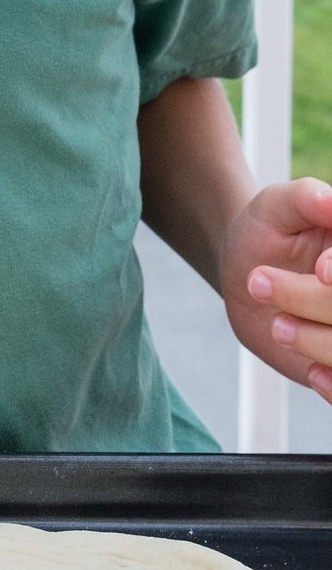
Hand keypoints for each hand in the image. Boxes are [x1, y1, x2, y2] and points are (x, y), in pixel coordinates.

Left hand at [221, 178, 331, 402]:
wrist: (246, 267)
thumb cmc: (267, 228)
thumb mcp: (277, 204)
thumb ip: (306, 197)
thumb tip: (331, 201)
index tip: (320, 270)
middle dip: (310, 300)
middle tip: (259, 283)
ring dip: (318, 343)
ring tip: (278, 326)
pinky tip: (312, 372)